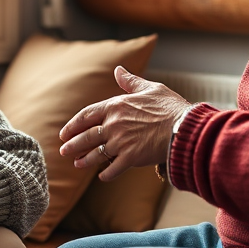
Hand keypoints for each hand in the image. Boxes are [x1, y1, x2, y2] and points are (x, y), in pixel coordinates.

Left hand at [59, 66, 191, 180]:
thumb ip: (131, 81)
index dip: (73, 125)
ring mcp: (121, 142)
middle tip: (63, 151)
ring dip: (85, 160)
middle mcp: (114, 124)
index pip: (87, 115)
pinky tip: (101, 177)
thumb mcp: (150, 88)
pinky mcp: (131, 158)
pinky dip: (106, 174)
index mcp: (116, 106)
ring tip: (77, 164)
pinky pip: (113, 168)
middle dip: (73, 145)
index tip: (64, 132)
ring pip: (96, 154)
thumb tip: (118, 70)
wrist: (185, 127)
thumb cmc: (170, 106)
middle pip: (86, 136)